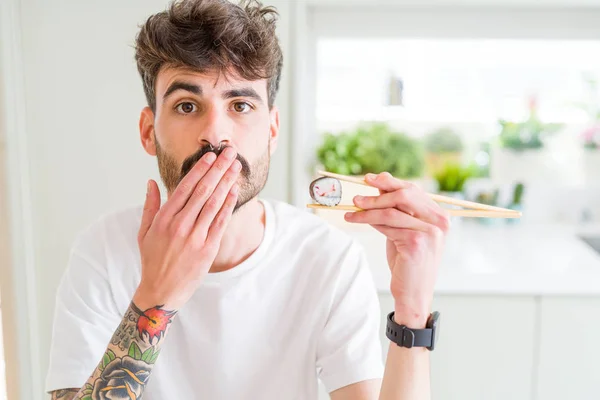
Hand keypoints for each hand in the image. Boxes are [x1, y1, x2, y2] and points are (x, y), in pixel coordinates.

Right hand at [134, 148, 240, 310]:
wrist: (161, 292)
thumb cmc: (152, 261)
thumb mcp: (144, 233)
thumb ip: (150, 206)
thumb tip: (150, 182)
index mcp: (164, 218)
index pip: (185, 187)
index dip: (200, 169)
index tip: (210, 156)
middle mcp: (180, 225)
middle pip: (203, 190)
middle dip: (218, 169)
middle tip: (229, 152)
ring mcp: (195, 236)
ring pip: (214, 203)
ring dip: (227, 182)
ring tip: (236, 166)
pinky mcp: (208, 248)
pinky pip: (221, 221)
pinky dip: (228, 204)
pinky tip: (234, 190)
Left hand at [344, 172, 449, 325]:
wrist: (413, 295)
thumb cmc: (407, 263)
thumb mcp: (403, 231)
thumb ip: (397, 210)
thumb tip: (378, 183)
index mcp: (440, 216)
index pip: (413, 190)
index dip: (390, 182)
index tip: (370, 179)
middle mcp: (440, 222)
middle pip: (404, 195)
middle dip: (378, 192)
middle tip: (357, 196)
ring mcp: (430, 232)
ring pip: (391, 211)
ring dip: (366, 209)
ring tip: (350, 211)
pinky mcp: (416, 242)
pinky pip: (386, 225)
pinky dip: (367, 220)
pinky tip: (355, 220)